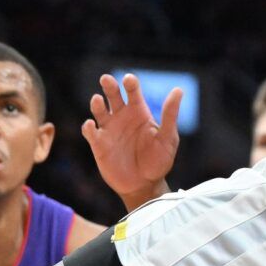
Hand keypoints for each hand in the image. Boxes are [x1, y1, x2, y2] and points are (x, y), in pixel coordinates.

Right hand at [82, 73, 179, 201]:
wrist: (144, 186)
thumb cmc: (158, 161)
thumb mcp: (168, 138)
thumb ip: (170, 115)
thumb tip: (178, 90)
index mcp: (139, 112)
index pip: (132, 90)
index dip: (130, 82)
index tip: (128, 80)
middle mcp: (122, 116)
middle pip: (112, 94)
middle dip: (109, 85)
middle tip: (106, 79)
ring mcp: (109, 129)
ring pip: (98, 109)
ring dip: (96, 103)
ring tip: (98, 101)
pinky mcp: (98, 144)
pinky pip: (89, 131)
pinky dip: (88, 127)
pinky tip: (91, 126)